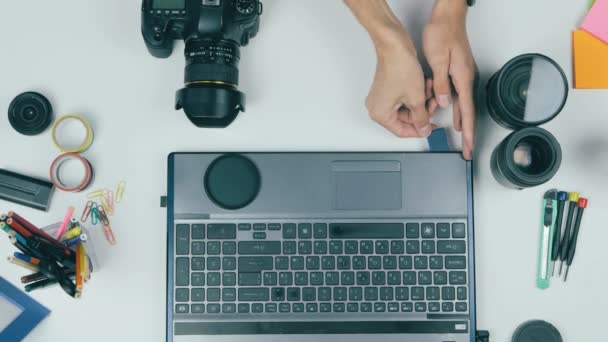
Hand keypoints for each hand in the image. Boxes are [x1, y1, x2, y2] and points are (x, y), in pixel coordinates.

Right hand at [366, 28, 434, 137]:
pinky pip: (403, 98)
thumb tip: (424, 129)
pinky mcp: (387, 89)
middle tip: (433, 104)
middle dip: (422, 111)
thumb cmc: (399, 67)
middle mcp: (377, 107)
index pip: (401, 131)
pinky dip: (415, 94)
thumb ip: (421, 118)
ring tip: (429, 91)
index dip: (419, 130)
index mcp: (380, 114)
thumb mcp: (416, 98)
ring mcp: (381, 98)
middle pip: (404, 119)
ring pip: (406, 108)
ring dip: (420, 101)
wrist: (395, 45)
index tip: (431, 128)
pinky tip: (423, 86)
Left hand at [423, 0, 475, 158]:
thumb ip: (441, 83)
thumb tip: (446, 103)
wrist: (447, 16)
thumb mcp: (437, 59)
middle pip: (469, 112)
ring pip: (464, 106)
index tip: (470, 147)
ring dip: (464, 124)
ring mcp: (464, 76)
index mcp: (463, 77)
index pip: (467, 111)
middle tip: (469, 151)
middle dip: (470, 134)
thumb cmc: (443, 32)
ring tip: (464, 141)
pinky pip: (460, 97)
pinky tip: (456, 118)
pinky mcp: (458, 72)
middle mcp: (466, 78)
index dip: (469, 132)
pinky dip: (459, 111)